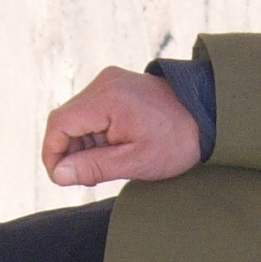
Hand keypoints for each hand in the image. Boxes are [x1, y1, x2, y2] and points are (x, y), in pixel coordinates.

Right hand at [42, 67, 202, 187]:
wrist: (208, 113)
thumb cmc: (177, 140)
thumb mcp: (136, 161)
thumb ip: (93, 168)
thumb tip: (58, 175)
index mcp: (106, 99)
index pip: (59, 125)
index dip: (52, 154)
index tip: (61, 178)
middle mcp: (103, 84)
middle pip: (65, 121)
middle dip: (69, 152)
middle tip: (88, 178)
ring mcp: (109, 82)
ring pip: (77, 118)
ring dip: (83, 145)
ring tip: (108, 164)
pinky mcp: (115, 87)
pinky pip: (91, 112)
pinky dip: (94, 134)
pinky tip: (113, 149)